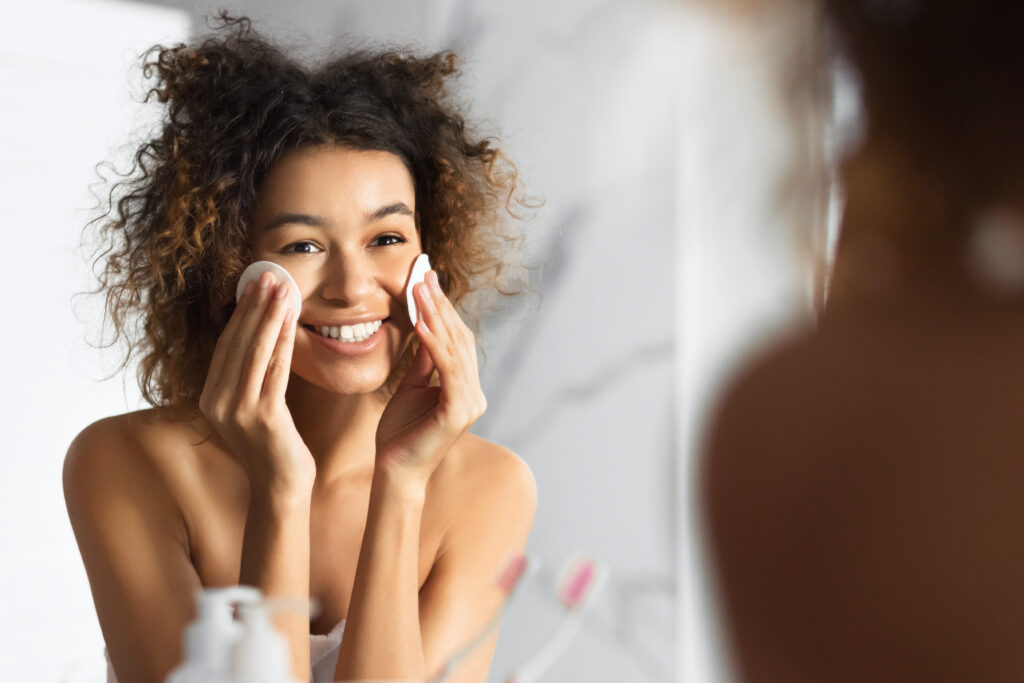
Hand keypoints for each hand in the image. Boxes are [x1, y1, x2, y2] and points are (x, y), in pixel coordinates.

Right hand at [199, 270, 314, 494]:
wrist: (281, 486)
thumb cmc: (274, 445)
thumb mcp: (253, 407)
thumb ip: (250, 377)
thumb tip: (262, 334)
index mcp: (209, 399)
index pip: (225, 346)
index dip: (240, 313)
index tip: (253, 284)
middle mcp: (216, 403)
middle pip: (237, 343)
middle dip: (253, 306)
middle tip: (267, 275)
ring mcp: (237, 411)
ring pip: (254, 352)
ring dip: (268, 316)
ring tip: (281, 288)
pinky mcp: (262, 417)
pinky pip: (274, 370)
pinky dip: (282, 341)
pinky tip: (291, 320)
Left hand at [375, 270, 486, 485]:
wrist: (395, 471)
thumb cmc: (400, 434)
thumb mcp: (411, 387)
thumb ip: (423, 361)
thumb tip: (426, 327)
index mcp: (466, 389)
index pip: (456, 340)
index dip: (442, 309)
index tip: (426, 281)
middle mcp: (474, 394)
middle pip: (459, 340)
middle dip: (439, 306)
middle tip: (423, 276)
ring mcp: (470, 403)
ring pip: (454, 350)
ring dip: (435, 317)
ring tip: (419, 291)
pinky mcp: (458, 412)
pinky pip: (446, 370)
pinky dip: (434, 344)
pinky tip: (420, 324)